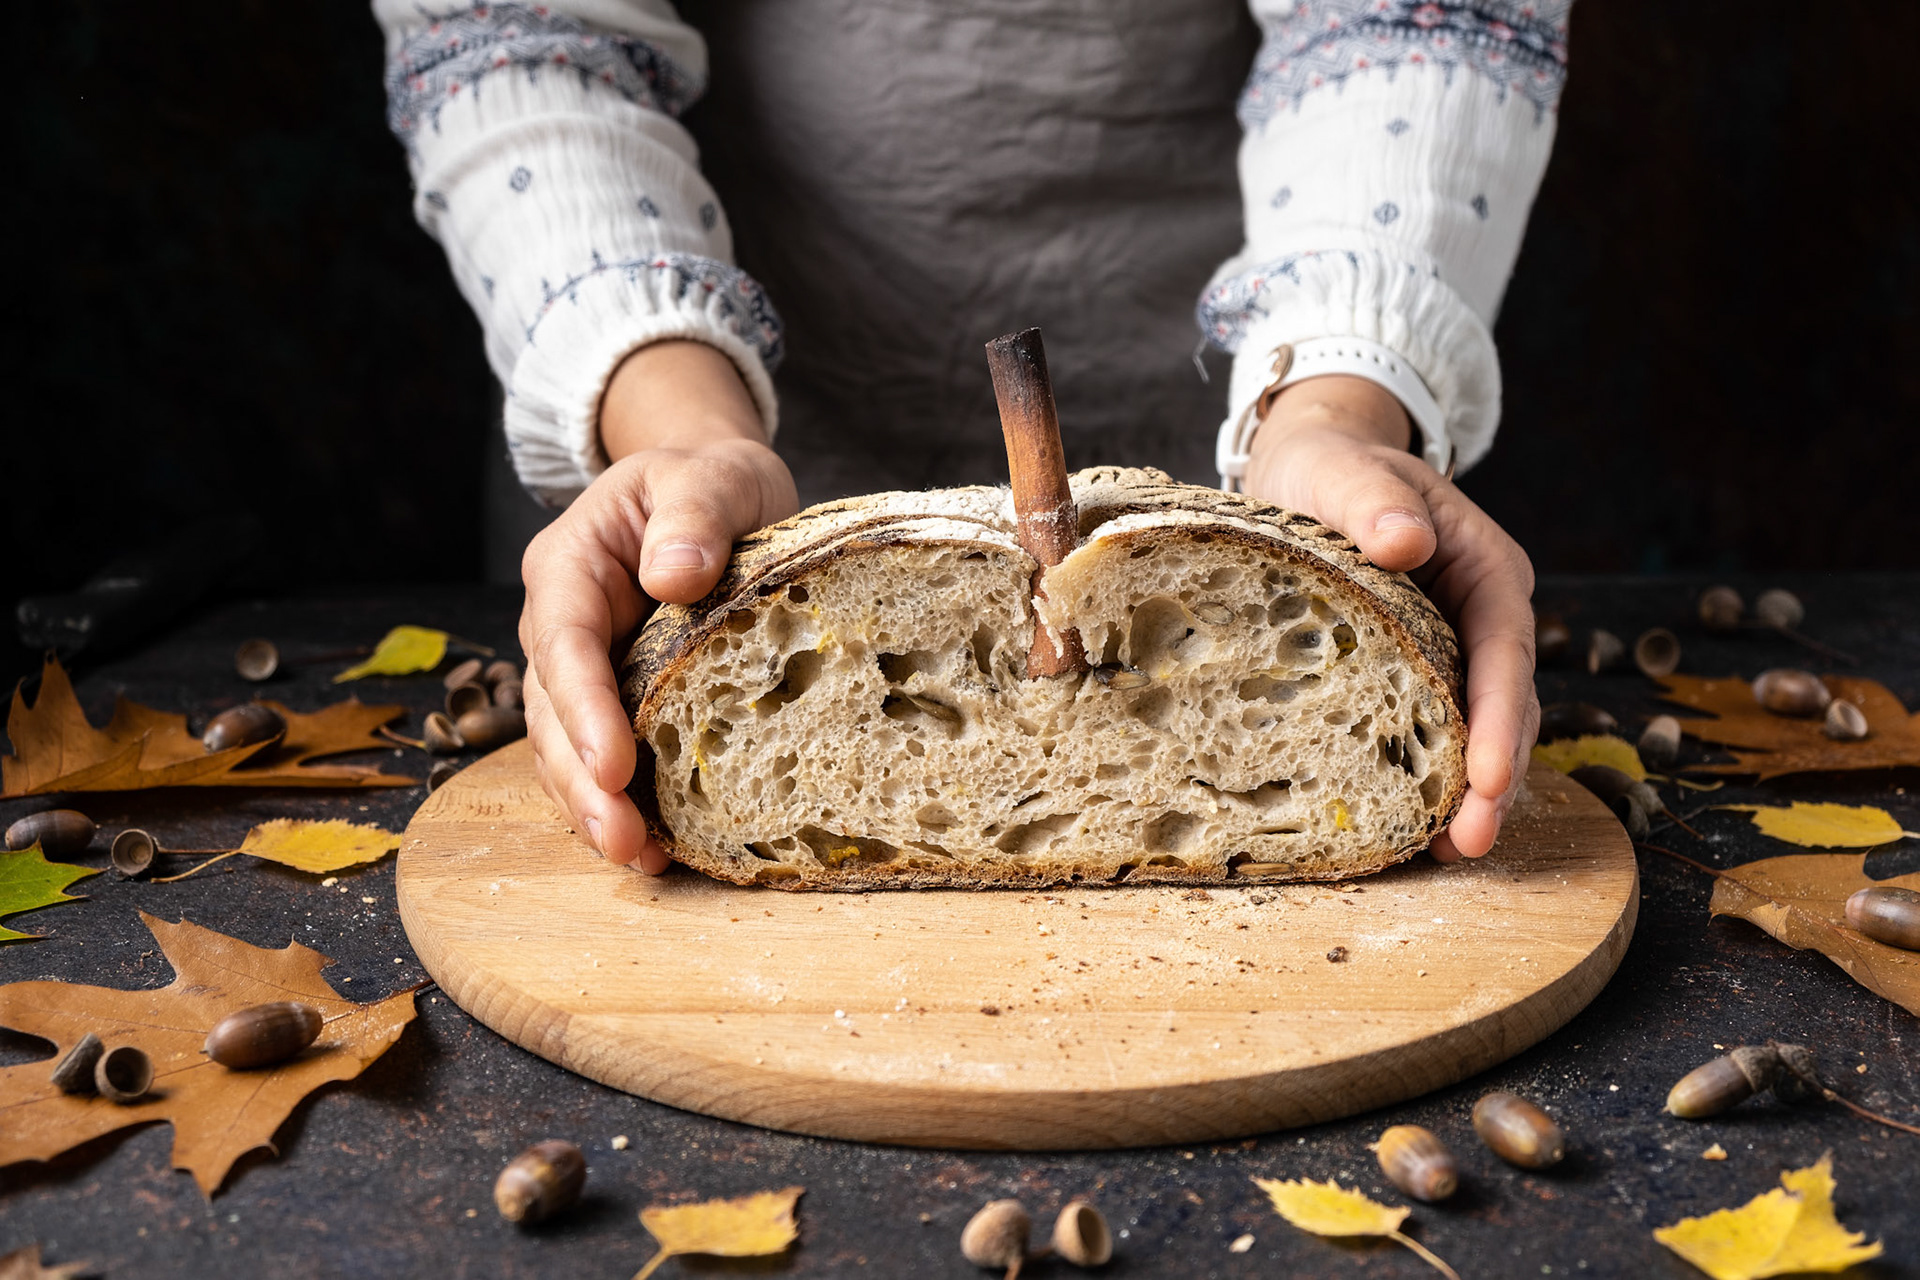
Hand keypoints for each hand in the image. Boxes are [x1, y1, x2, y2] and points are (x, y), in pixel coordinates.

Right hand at [519, 340, 797, 869]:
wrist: (713, 490)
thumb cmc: (709, 479)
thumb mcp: (710, 475)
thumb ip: (694, 515)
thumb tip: (674, 573)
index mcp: (570, 567)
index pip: (564, 643)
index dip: (584, 709)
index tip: (615, 764)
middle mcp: (561, 624)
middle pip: (553, 714)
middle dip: (582, 783)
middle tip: (623, 842)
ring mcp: (583, 667)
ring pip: (566, 748)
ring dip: (594, 808)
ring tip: (638, 859)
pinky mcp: (615, 700)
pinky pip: (602, 758)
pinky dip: (619, 805)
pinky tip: (655, 849)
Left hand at [1241, 374, 1538, 860]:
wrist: (1312, 464)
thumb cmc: (1331, 464)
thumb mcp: (1345, 470)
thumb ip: (1374, 502)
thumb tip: (1407, 541)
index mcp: (1486, 570)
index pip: (1504, 650)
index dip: (1500, 717)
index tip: (1487, 777)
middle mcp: (1483, 618)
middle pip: (1504, 707)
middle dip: (1493, 780)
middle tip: (1468, 845)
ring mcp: (1454, 651)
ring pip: (1476, 731)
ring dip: (1468, 795)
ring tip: (1447, 856)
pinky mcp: (1416, 676)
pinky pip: (1431, 732)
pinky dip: (1428, 781)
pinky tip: (1410, 833)